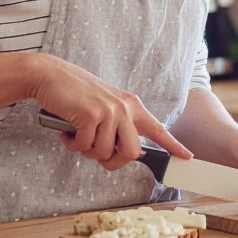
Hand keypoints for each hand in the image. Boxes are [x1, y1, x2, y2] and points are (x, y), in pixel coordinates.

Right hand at [29, 54, 191, 170]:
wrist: (51, 75)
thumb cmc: (76, 95)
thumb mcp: (106, 105)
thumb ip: (118, 125)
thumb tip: (120, 153)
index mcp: (132, 106)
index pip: (158, 129)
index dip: (173, 145)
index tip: (187, 156)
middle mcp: (125, 108)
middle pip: (131, 152)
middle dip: (112, 162)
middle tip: (95, 154)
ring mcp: (109, 110)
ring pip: (104, 153)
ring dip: (86, 151)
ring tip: (77, 135)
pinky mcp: (90, 115)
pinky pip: (84, 146)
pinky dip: (72, 144)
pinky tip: (67, 130)